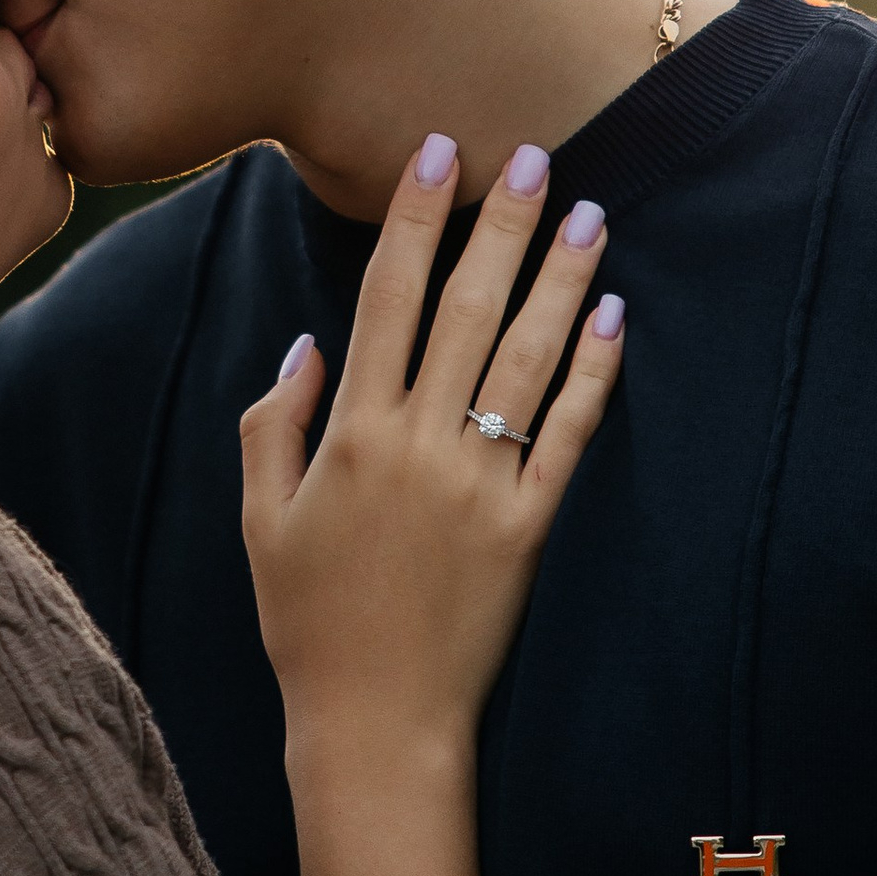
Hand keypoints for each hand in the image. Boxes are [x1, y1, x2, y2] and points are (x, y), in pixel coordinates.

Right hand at [240, 134, 621, 758]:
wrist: (374, 723)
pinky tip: (612, 316)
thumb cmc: (309, 623)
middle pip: (466, 310)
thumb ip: (274, 425)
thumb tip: (306, 344)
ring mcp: (479, 487)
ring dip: (558, 280)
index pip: (387, 299)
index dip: (413, 221)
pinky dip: (593, 374)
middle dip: (498, 224)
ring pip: (526, 359)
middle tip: (528, 152)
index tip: (434, 155)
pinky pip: (567, 436)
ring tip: (585, 211)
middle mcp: (418, 448)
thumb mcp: (263, 521)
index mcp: (351, 436)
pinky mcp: (528, 529)